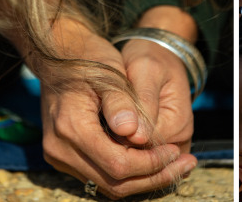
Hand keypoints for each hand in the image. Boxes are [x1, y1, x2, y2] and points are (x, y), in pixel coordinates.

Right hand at [35, 18, 196, 198]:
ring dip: (142, 179)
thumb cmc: (88, 58)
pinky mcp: (64, 158)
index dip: (151, 164)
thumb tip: (134, 132)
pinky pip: (99, 176)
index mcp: (71, 127)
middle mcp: (60, 149)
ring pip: (107, 185)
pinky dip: (127, 174)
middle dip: (153, 177)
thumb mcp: (109, 73)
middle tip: (183, 164)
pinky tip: (150, 161)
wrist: (58, 55)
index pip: (118, 164)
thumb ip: (121, 102)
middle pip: (114, 183)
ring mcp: (59, 156)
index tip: (175, 151)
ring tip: (173, 165)